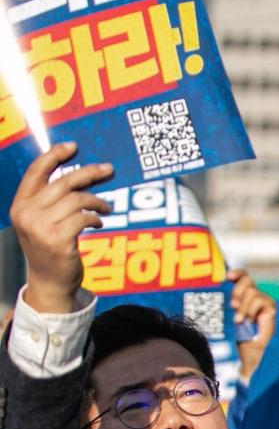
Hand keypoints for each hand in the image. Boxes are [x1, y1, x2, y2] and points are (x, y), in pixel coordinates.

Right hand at [10, 142, 112, 312]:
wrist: (50, 282)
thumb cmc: (50, 248)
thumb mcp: (41, 222)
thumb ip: (51, 200)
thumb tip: (79, 175)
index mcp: (20, 205)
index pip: (35, 172)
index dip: (54, 155)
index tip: (73, 146)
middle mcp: (27, 213)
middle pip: (63, 182)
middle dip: (89, 173)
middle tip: (108, 170)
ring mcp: (41, 227)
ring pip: (77, 199)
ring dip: (96, 201)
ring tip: (105, 208)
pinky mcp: (58, 239)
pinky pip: (84, 217)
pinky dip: (95, 217)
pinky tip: (98, 222)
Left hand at [229, 269, 276, 377]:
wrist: (253, 359)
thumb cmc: (242, 341)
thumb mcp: (233, 319)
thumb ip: (232, 305)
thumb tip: (222, 290)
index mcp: (247, 299)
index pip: (245, 278)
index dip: (238, 274)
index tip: (227, 276)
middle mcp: (258, 300)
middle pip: (248, 281)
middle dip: (237, 290)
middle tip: (233, 305)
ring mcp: (266, 305)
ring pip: (253, 292)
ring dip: (243, 306)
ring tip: (239, 320)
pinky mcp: (272, 311)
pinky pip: (260, 301)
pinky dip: (250, 309)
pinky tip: (247, 321)